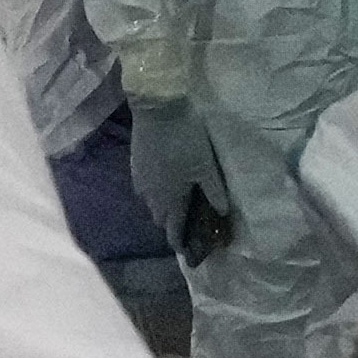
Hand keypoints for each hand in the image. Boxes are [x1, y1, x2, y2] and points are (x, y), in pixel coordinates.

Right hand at [132, 98, 233, 255]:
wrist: (157, 108)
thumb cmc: (186, 139)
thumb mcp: (206, 166)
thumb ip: (214, 191)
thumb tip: (222, 212)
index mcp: (170, 199)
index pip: (173, 230)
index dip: (179, 242)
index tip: (188, 249)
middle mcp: (151, 195)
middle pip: (160, 219)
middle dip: (171, 224)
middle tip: (188, 218)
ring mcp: (140, 180)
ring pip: (150, 204)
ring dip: (162, 207)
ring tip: (177, 199)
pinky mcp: (134, 165)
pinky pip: (143, 188)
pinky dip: (154, 192)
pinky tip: (164, 181)